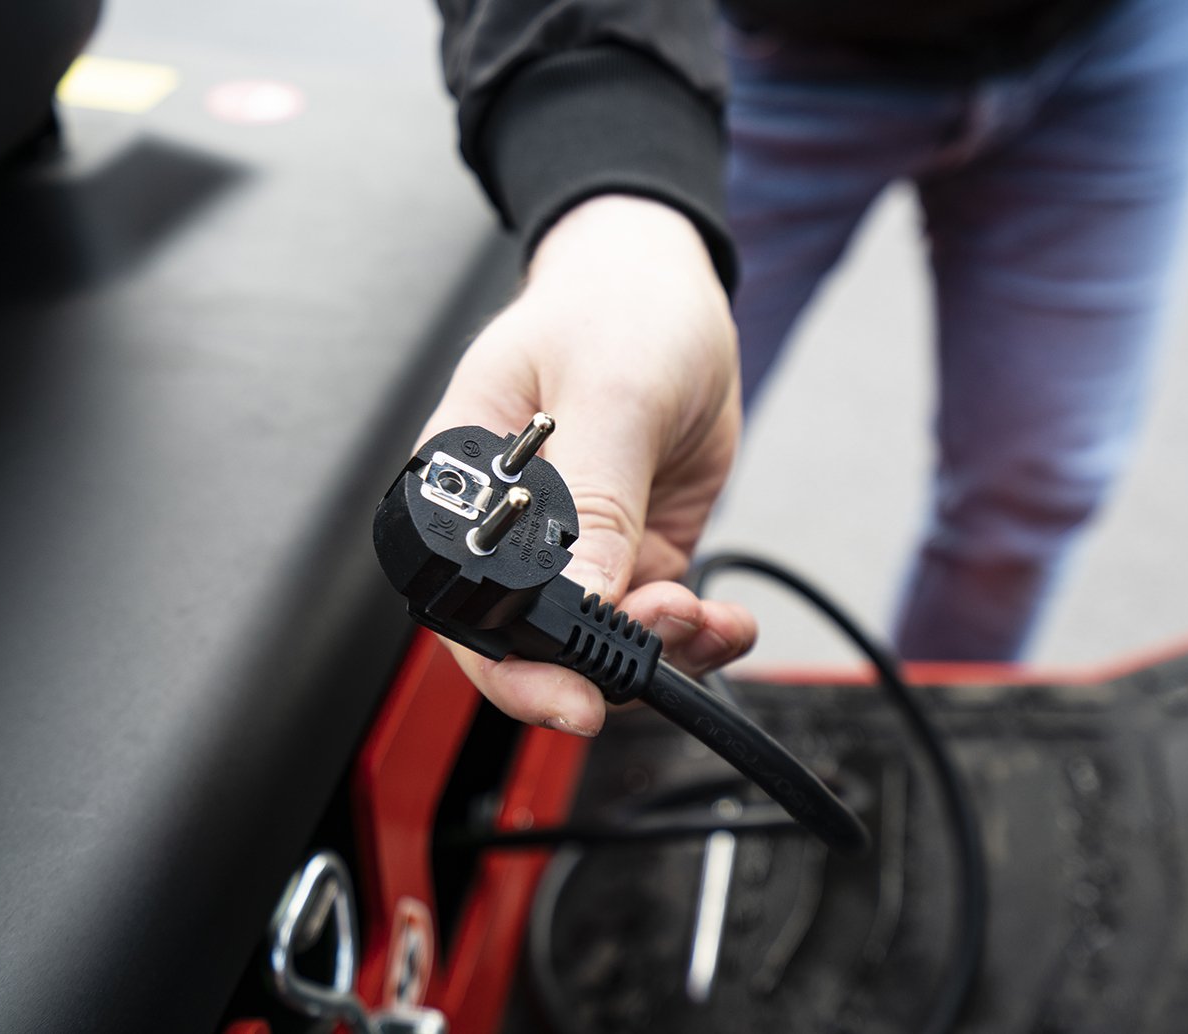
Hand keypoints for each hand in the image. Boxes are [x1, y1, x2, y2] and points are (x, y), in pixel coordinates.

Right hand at [419, 195, 756, 735]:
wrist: (669, 286)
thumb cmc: (612, 307)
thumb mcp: (610, 394)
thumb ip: (592, 502)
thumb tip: (578, 603)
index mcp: (468, 485)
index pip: (466, 607)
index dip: (512, 667)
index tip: (573, 692)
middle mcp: (515, 528)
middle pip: (529, 644)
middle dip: (597, 666)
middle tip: (658, 639)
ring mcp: (580, 544)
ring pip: (602, 642)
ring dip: (658, 649)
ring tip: (699, 614)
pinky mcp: (634, 548)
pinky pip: (657, 618)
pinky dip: (696, 635)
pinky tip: (722, 620)